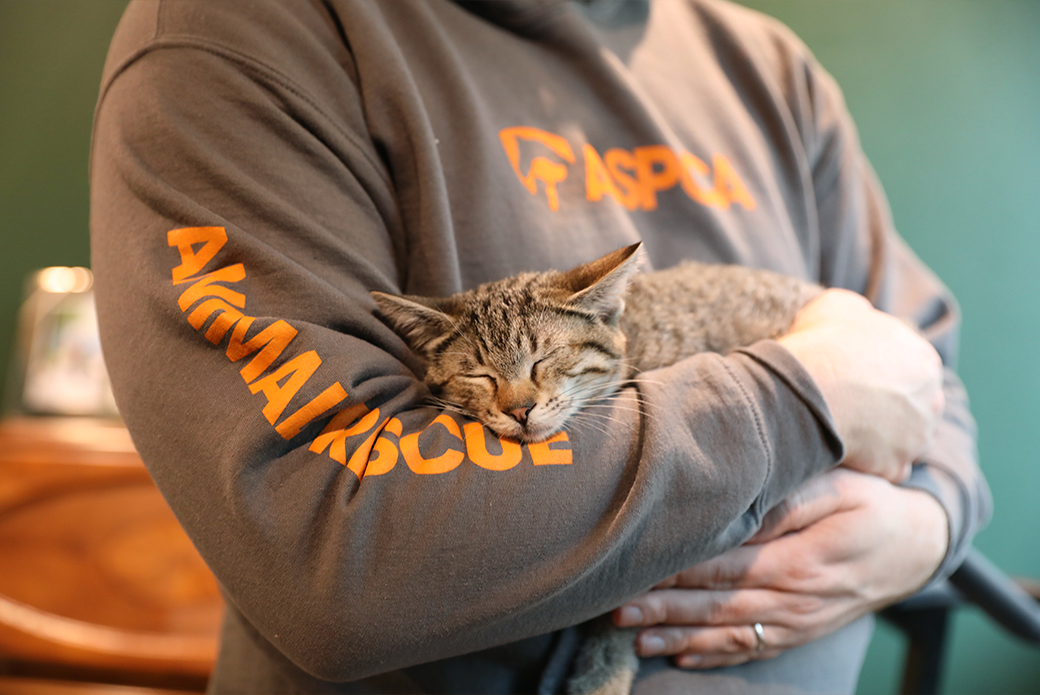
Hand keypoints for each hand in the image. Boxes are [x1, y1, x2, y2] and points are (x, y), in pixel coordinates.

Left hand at [614, 469, 948, 668]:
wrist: (916, 546)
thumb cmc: (870, 504)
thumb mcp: (838, 486)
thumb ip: (788, 500)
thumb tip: (740, 507)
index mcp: (798, 560)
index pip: (725, 566)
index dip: (679, 571)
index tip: (638, 569)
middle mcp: (794, 599)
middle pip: (718, 606)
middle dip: (665, 609)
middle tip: (619, 610)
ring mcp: (797, 622)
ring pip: (730, 634)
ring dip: (681, 637)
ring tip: (637, 638)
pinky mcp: (800, 632)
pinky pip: (753, 649)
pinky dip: (716, 655)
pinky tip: (683, 656)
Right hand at [777, 289, 943, 481]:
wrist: (806, 388)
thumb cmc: (821, 344)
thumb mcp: (838, 305)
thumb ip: (860, 312)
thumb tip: (861, 318)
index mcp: (924, 358)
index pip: (910, 369)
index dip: (880, 373)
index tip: (855, 378)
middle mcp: (932, 398)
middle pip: (913, 406)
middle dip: (889, 407)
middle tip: (852, 405)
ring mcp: (918, 436)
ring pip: (904, 439)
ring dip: (882, 437)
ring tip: (847, 430)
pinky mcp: (896, 465)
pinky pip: (886, 467)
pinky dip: (870, 463)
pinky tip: (847, 451)